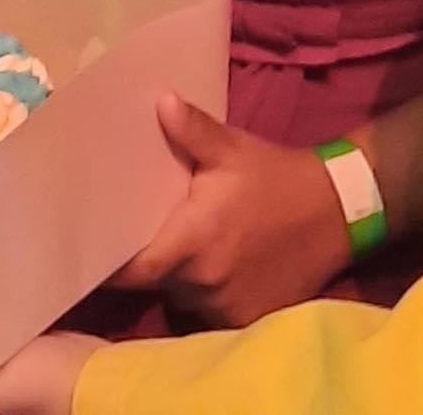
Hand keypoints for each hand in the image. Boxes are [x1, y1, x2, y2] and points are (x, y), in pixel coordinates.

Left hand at [108, 94, 350, 326]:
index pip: (133, 270)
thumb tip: (159, 101)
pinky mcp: (247, 320)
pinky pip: (209, 311)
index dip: (106, 267)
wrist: (337, 212)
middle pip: (155, 282)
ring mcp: (227, 307)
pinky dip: (205, 292)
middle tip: (134, 234)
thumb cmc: (275, 176)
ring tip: (178, 246)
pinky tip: (213, 264)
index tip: (85, 254)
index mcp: (194, 240)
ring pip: (181, 296)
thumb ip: (192, 129)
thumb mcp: (233, 148)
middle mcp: (205, 282)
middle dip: (144, 261)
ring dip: (177, 276)